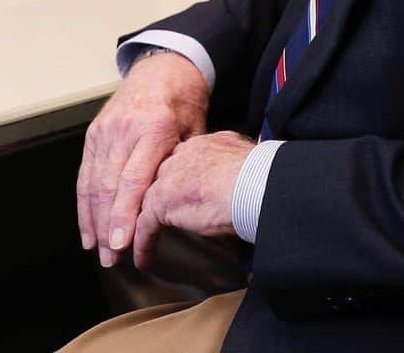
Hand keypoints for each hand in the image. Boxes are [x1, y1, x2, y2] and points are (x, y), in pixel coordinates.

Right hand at [77, 51, 208, 266]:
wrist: (164, 67)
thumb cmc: (184, 101)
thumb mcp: (195, 129)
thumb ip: (182, 165)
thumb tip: (177, 206)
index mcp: (154, 128)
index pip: (133, 180)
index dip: (125, 215)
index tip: (121, 244)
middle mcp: (125, 129)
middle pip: (110, 186)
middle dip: (108, 227)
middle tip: (111, 259)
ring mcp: (105, 130)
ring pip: (93, 182)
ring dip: (93, 220)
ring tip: (98, 251)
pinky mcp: (94, 132)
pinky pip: (85, 172)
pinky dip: (84, 203)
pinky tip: (87, 227)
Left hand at [133, 131, 254, 268]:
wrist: (256, 184)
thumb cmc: (262, 176)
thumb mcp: (249, 159)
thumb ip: (238, 164)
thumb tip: (248, 174)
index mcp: (206, 143)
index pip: (183, 159)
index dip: (179, 177)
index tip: (179, 192)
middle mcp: (184, 154)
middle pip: (159, 174)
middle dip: (155, 195)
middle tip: (151, 215)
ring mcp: (171, 176)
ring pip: (146, 199)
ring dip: (142, 221)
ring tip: (141, 240)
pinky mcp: (163, 201)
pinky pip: (145, 225)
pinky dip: (143, 243)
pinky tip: (144, 258)